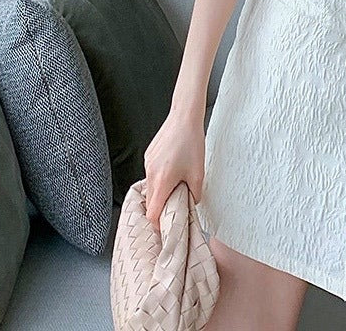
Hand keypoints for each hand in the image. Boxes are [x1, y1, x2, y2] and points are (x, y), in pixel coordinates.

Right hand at [143, 107, 204, 234]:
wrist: (184, 118)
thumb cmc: (192, 143)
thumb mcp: (198, 173)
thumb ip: (194, 194)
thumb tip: (191, 203)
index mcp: (162, 182)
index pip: (153, 213)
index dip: (158, 224)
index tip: (165, 227)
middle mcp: (150, 174)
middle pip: (151, 201)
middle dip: (161, 206)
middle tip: (176, 205)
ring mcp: (147, 164)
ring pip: (151, 186)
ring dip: (162, 190)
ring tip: (178, 183)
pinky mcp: (148, 155)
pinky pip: (152, 173)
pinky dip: (160, 177)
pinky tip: (174, 168)